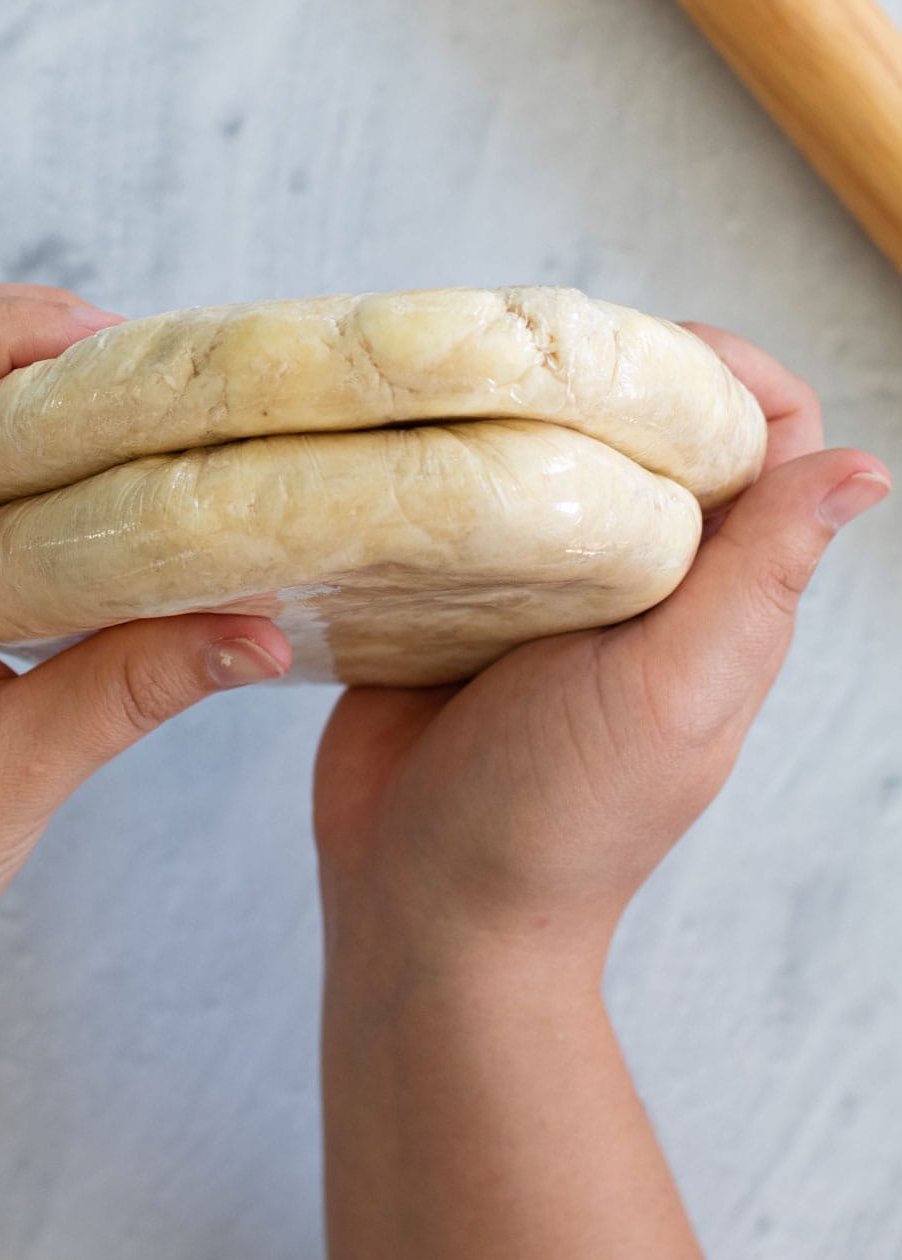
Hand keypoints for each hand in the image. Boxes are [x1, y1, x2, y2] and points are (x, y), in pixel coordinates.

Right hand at [314, 327, 890, 963]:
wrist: (426, 911)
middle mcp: (637, 578)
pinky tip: (404, 450)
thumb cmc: (562, 819)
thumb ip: (763, 577)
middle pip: (652, 430)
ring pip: (551, 457)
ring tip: (459, 385)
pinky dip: (442, 470)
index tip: (649, 348)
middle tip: (531, 357)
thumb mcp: (678, 692)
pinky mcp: (453, 602)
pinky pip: (460, 507)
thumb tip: (871, 466)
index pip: (764, 439)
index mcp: (716, 593)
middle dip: (607, 374)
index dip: (729, 374)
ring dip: (516, 413)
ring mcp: (540, 588)